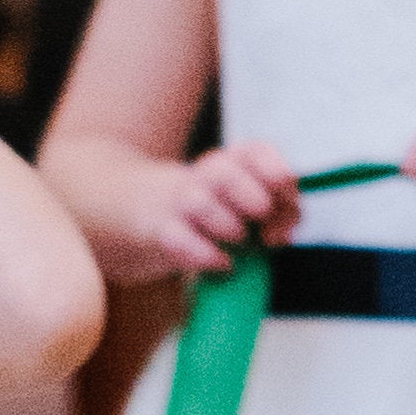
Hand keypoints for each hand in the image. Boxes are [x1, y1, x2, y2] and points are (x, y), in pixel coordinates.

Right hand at [87, 138, 292, 285]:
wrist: (128, 211)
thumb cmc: (197, 213)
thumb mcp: (235, 206)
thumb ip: (269, 215)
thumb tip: (285, 232)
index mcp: (225, 165)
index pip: (253, 151)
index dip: (275, 170)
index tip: (287, 192)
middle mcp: (199, 178)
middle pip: (225, 171)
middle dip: (253, 197)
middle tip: (265, 223)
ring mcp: (173, 202)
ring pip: (198, 202)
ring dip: (227, 225)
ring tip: (239, 241)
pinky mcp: (154, 229)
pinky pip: (176, 239)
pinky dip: (204, 254)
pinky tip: (221, 263)